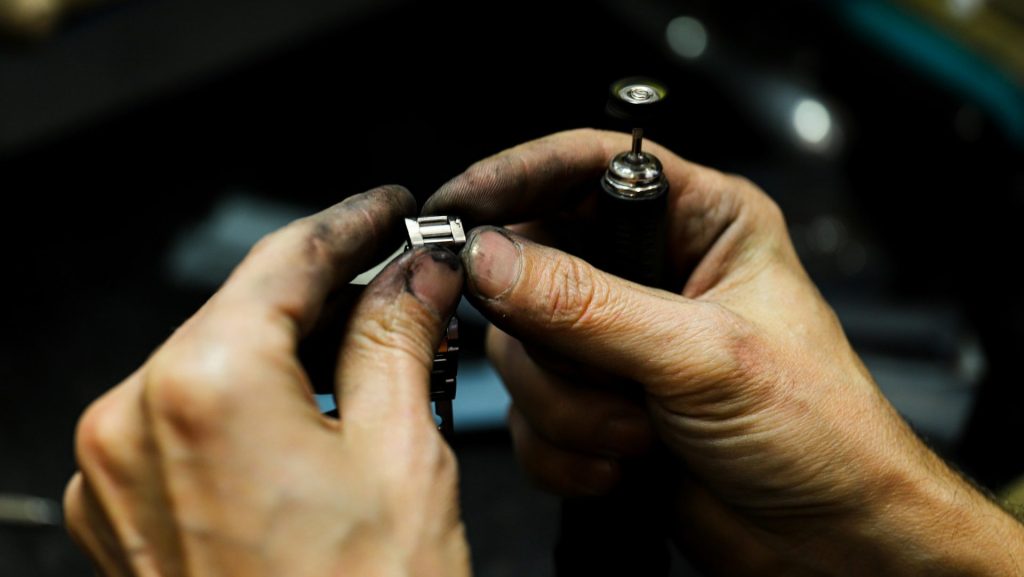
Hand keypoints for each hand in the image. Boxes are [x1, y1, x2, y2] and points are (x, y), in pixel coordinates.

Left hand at [64, 186, 470, 576]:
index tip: (389, 207)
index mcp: (201, 388)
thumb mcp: (402, 451)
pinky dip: (255, 397)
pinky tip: (317, 405)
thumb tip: (413, 272)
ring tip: (374, 346)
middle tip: (403, 280)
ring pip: (217, 359)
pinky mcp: (126, 511)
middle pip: (246, 307)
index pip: (285, 258)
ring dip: (295, 344)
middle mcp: (133, 420)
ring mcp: (118, 471)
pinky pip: (191, 416)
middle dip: (330, 289)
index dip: (351, 221)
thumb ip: (398, 335)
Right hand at [425, 129, 1023, 575]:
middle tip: (595, 368)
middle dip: (553, 338)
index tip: (458, 206)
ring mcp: (618, 344)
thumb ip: (587, 305)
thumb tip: (492, 257)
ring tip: (640, 428)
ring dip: (570, 406)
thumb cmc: (820, 433)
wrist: (830, 543)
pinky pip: (529, 415)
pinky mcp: (597, 406)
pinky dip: (566, 448)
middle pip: (533, 265)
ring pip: (523, 350)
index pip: (586, 166)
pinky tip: (627, 461)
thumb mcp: (701, 356)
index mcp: (698, 224)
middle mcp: (651, 275)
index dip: (516, 176)